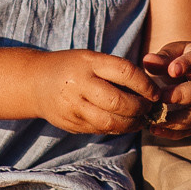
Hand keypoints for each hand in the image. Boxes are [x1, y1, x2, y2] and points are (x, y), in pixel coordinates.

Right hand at [32, 50, 160, 135]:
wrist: (35, 82)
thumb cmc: (72, 67)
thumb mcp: (91, 59)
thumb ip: (115, 71)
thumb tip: (148, 90)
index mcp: (88, 63)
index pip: (125, 72)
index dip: (145, 85)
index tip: (155, 93)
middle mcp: (79, 85)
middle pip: (118, 102)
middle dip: (140, 108)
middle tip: (149, 108)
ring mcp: (73, 107)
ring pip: (110, 122)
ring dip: (131, 124)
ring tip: (140, 120)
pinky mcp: (70, 124)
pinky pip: (99, 130)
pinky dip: (116, 129)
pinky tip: (124, 124)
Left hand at [141, 39, 190, 140]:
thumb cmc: (183, 63)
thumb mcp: (175, 53)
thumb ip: (163, 56)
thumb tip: (149, 61)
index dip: (186, 65)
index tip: (172, 70)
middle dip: (181, 95)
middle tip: (160, 96)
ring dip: (175, 119)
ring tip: (153, 118)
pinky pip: (189, 130)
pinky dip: (172, 132)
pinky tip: (154, 129)